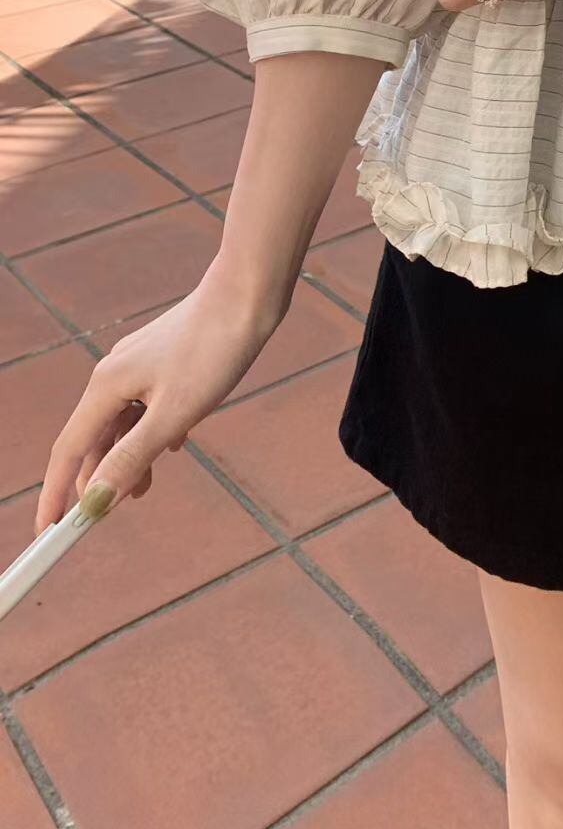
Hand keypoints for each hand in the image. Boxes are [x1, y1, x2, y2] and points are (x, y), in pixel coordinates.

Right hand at [33, 273, 285, 535]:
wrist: (248, 296)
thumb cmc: (213, 351)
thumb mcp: (174, 414)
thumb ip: (132, 457)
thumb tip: (95, 501)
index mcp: (106, 387)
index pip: (69, 451)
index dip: (56, 493)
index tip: (49, 532)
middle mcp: (114, 374)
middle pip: (94, 438)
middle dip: (99, 478)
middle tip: (110, 515)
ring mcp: (139, 365)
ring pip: (123, 423)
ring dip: (129, 458)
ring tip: (146, 488)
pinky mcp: (164, 360)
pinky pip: (147, 405)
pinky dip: (153, 431)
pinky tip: (175, 443)